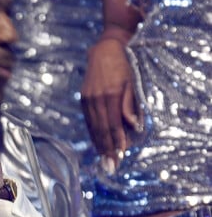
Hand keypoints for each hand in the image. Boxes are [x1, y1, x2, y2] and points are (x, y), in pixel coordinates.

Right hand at [81, 38, 140, 172]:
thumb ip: (130, 105)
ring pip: (94, 127)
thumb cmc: (124, 66)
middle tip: (110, 167)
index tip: (120, 156)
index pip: (113, 124)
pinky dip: (93, 134)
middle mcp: (97, 99)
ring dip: (99, 145)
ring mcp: (88, 99)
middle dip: (107, 149)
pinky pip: (89, 121)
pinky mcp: (83, 100)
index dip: (117, 141)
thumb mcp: (132, 83)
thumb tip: (132, 126)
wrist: (104, 50)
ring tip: (104, 160)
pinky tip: (97, 144)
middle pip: (102, 129)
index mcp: (111, 94)